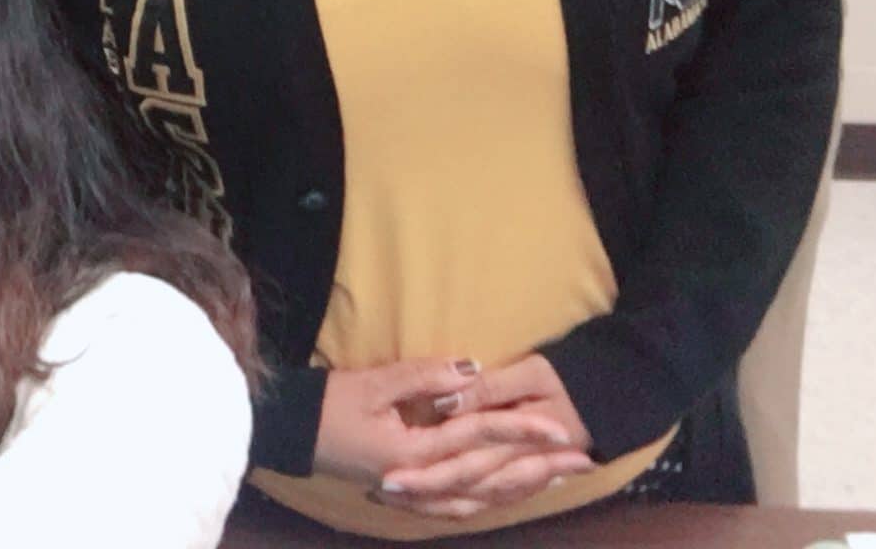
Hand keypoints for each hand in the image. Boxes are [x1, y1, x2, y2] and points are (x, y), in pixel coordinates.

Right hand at [314, 357, 594, 522]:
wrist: (293, 433)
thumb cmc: (329, 405)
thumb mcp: (373, 383)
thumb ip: (423, 376)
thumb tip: (471, 367)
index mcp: (418, 453)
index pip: (481, 438)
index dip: (522, 430)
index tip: (560, 427)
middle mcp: (425, 481)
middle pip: (493, 476)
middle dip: (540, 467)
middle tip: (582, 459)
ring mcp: (419, 493)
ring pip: (483, 497)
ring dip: (524, 486)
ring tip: (559, 477)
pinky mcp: (411, 494)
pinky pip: (461, 506)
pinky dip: (490, 502)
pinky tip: (507, 496)